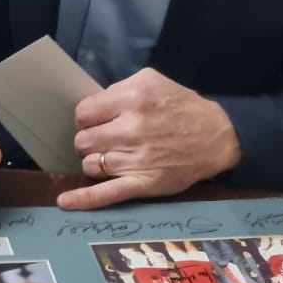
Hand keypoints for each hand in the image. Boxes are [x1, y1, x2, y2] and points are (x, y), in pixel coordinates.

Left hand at [58, 68, 240, 210]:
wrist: (218, 136)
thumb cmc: (183, 107)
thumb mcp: (152, 81)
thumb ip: (119, 89)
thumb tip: (91, 105)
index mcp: (132, 99)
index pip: (83, 113)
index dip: (87, 118)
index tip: (97, 122)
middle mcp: (131, 128)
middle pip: (83, 140)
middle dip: (90, 141)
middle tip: (105, 141)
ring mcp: (136, 159)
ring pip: (91, 165)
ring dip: (96, 162)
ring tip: (112, 158)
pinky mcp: (143, 183)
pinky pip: (106, 194)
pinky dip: (83, 199)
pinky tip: (64, 201)